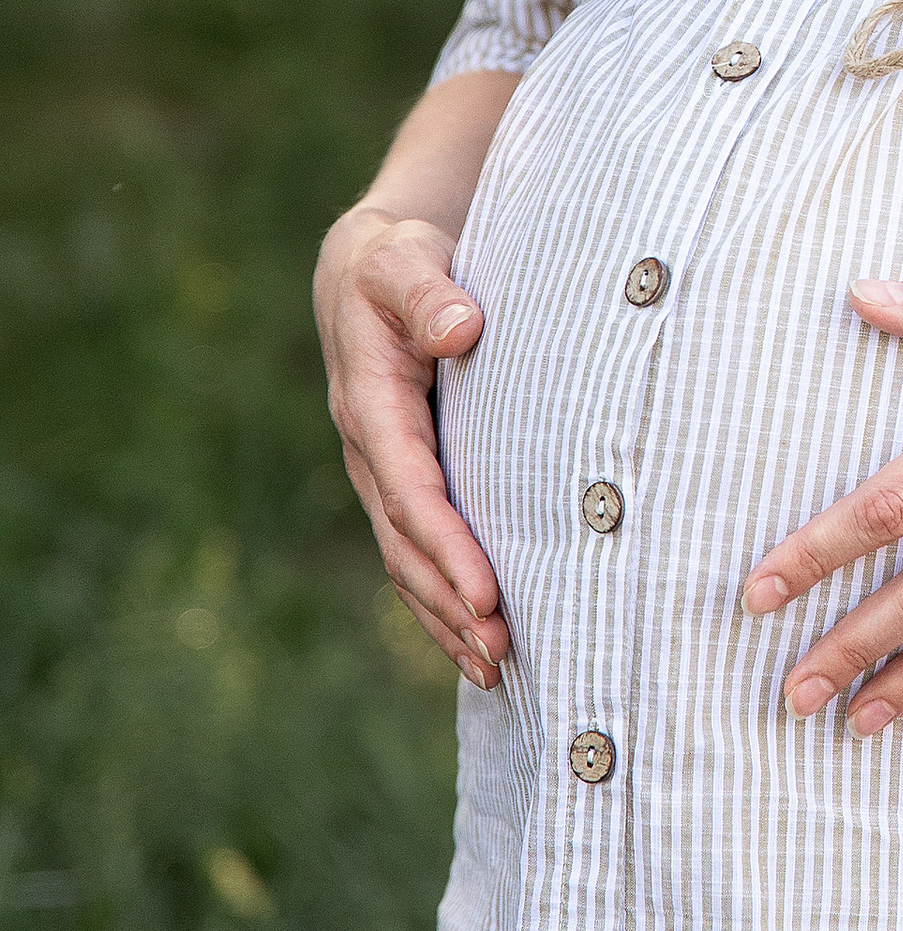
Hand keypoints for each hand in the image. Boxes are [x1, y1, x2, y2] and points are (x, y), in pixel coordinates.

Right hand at [316, 203, 508, 689]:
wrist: (370, 267)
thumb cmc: (398, 261)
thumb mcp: (406, 260)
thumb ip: (429, 293)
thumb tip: (461, 329)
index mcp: (371, 404)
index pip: (412, 490)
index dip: (448, 545)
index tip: (488, 593)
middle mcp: (370, 450)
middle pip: (407, 543)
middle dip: (452, 603)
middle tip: (504, 653)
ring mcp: (382, 471)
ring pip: (408, 560)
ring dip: (448, 618)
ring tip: (498, 670)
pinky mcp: (403, 479)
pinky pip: (417, 551)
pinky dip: (444, 601)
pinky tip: (480, 644)